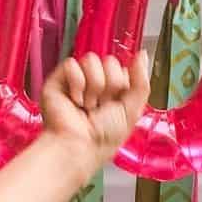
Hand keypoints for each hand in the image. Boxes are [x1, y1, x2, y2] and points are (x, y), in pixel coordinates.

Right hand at [39, 50, 150, 173]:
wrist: (79, 146)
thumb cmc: (102, 138)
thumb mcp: (132, 112)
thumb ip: (141, 83)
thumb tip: (142, 55)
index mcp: (112, 91)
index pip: (122, 68)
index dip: (122, 84)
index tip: (116, 102)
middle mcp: (95, 84)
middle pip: (109, 61)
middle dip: (109, 86)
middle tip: (100, 106)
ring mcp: (77, 80)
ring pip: (91, 60)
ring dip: (93, 86)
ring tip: (87, 105)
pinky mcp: (59, 80)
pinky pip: (72, 64)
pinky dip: (76, 83)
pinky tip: (74, 100)